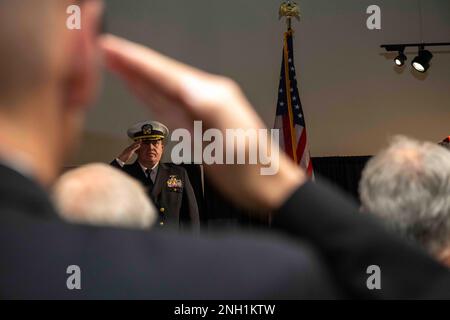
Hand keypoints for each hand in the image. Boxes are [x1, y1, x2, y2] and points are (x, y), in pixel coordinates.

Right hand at [100, 35, 305, 210]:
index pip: (166, 72)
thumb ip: (205, 104)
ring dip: (135, 73)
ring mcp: (195, 111)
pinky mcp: (192, 126)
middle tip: (103, 48)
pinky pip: (164, 104)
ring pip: (159, 87)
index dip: (136, 60)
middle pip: (159, 75)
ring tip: (112, 60)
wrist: (263, 185)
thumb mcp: (231, 133)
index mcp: (210, 93)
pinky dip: (146, 92)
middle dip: (131, 61)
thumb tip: (179, 86)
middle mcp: (202, 96)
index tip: (111, 48)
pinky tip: (136, 84)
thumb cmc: (250, 165)